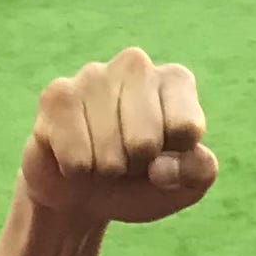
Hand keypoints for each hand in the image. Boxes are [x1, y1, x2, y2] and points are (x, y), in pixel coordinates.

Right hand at [18, 49, 218, 229]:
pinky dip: (78, 170)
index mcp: (176, 80)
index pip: (186, 129)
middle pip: (145, 141)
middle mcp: (136, 65)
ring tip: (102, 157)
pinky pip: (76, 156)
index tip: (164, 157)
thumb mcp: (185, 185)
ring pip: (109, 152)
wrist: (83, 190)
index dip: (175, 161)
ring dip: (106, 170)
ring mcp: (93, 74)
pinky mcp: (57, 95)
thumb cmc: (141, 181)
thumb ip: (198, 172)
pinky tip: (76, 154)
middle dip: (136, 166)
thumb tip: (161, 168)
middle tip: (128, 160)